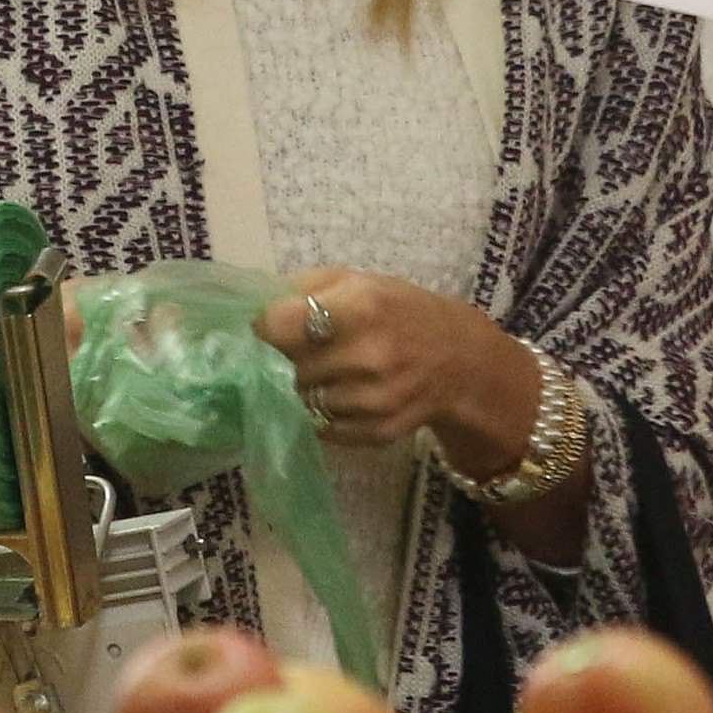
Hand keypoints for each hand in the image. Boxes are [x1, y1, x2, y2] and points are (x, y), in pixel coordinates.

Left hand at [258, 269, 540, 462]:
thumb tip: (253, 307)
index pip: (278, 325)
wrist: (459, 360)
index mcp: (361, 308)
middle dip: (288, 358)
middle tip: (307, 350)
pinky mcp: (376, 432)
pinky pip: (323, 427)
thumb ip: (304, 288)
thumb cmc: (400, 311)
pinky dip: (324, 413)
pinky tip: (345, 394)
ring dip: (306, 387)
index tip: (271, 327)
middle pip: (288, 365)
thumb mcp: (358, 280)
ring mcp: (374, 400)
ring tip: (330, 371)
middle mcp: (368, 356)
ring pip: (302, 399)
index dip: (267, 326)